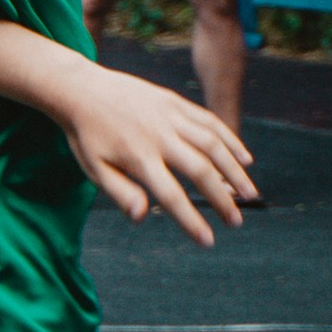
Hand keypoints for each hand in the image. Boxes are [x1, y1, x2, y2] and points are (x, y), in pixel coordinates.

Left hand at [60, 67, 253, 244]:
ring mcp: (170, 116)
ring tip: (249, 194)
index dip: (191, 220)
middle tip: (236, 222)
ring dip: (235, 170)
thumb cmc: (87, 136)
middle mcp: (159, 136)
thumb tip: (142, 217)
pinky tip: (245, 158)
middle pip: (201, 170)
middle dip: (222, 199)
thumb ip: (119, 193)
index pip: (171, 195)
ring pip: (212, 143)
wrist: (81, 90)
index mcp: (138, 157)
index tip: (208, 241)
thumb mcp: (94, 169)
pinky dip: (230, 140)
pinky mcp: (175, 102)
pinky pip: (209, 121)